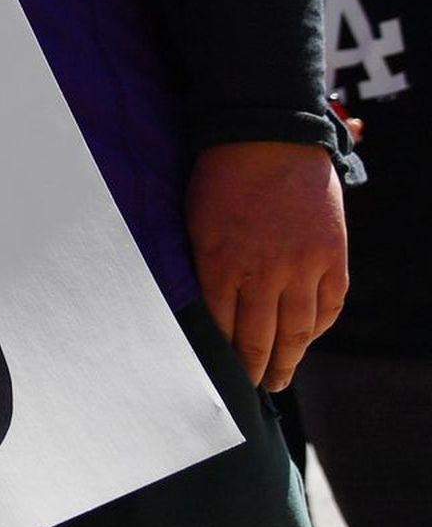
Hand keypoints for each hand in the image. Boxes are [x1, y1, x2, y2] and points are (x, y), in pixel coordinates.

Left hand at [185, 140, 346, 391]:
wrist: (268, 136)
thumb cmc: (219, 175)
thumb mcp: (195, 220)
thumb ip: (203, 265)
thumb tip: (203, 306)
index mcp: (219, 263)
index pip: (220, 327)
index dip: (220, 356)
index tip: (216, 375)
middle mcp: (263, 272)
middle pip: (259, 339)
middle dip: (252, 369)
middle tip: (248, 390)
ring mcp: (303, 267)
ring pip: (298, 332)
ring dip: (288, 360)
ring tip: (277, 379)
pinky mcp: (333, 258)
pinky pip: (329, 308)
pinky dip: (318, 328)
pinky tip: (307, 339)